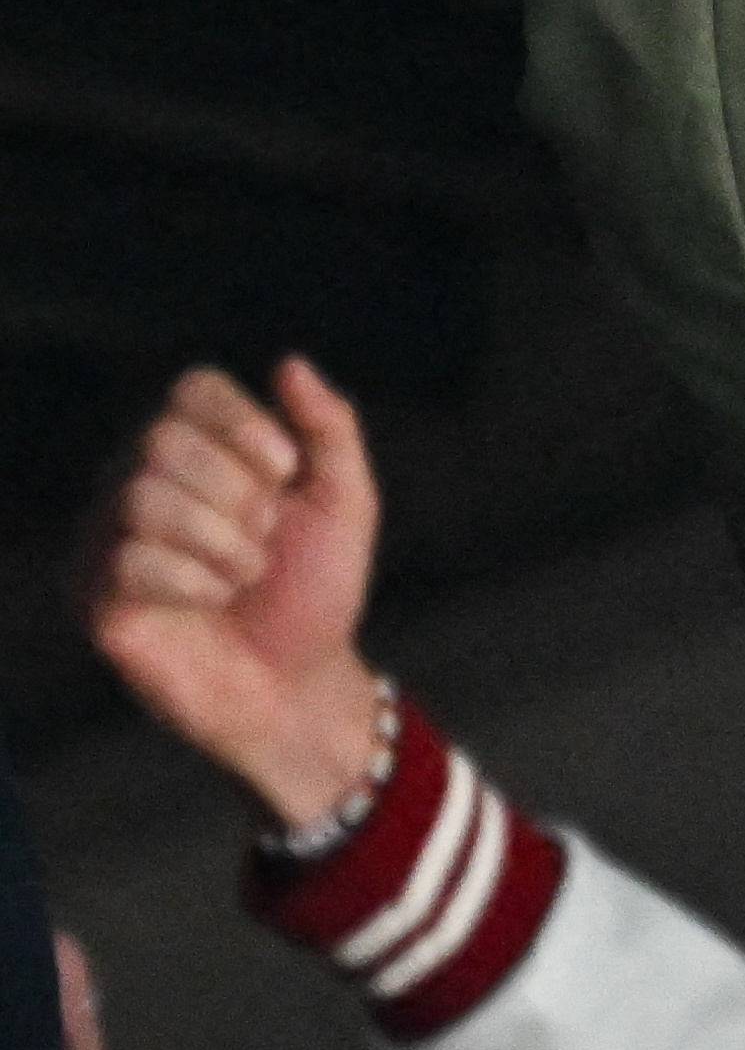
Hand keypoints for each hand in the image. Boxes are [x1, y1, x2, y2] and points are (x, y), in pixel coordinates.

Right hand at [79, 356, 386, 828]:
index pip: (193, 389)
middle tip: (264, 541)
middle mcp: (140, 479)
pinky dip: (191, 582)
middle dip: (237, 494)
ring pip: (142, 495)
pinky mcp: (94, 594)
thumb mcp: (346, 504)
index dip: (244, 425)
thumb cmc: (316, 593)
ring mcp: (109, 535)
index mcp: (197, 448)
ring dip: (221, 542)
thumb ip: (329, 429)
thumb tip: (289, 362)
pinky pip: (128, 559)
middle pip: (163, 439)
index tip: (288, 472)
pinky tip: (210, 603)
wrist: (300, 687)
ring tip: (243, 577)